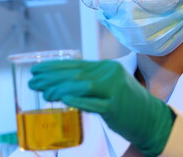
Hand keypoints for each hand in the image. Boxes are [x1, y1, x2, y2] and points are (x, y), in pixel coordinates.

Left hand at [29, 60, 174, 155]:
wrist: (150, 117)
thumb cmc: (125, 102)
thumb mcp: (108, 86)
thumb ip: (89, 81)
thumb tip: (59, 83)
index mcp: (107, 67)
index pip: (76, 64)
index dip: (54, 66)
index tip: (36, 69)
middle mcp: (111, 74)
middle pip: (76, 74)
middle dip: (51, 77)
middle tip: (32, 81)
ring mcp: (115, 90)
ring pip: (82, 86)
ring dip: (60, 89)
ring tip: (44, 93)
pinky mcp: (116, 107)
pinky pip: (93, 103)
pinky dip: (77, 100)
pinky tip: (64, 99)